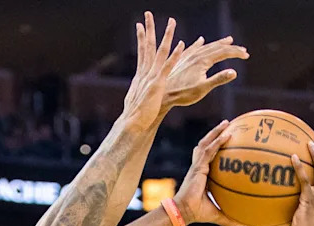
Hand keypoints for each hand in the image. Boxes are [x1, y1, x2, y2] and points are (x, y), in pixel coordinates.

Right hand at [121, 12, 185, 130]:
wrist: (132, 123)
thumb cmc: (135, 116)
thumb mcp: (138, 100)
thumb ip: (140, 92)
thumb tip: (138, 92)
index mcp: (141, 75)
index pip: (141, 52)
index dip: (141, 38)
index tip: (140, 25)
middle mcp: (145, 72)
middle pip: (147, 46)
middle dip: (148, 29)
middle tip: (147, 14)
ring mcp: (151, 77)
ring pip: (159, 52)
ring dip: (166, 36)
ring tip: (171, 22)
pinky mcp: (158, 84)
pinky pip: (168, 67)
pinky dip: (175, 55)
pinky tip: (181, 45)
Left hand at [158, 36, 247, 117]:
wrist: (163, 93)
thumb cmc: (183, 94)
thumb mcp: (203, 89)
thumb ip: (219, 79)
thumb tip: (234, 72)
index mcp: (203, 60)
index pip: (224, 52)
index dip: (236, 53)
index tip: (247, 55)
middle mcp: (196, 55)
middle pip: (217, 47)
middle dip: (231, 48)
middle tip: (243, 50)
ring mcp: (188, 56)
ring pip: (206, 46)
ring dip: (218, 43)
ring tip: (228, 40)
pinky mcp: (181, 60)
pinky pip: (193, 48)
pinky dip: (199, 44)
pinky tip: (200, 41)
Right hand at [174, 120, 242, 225]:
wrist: (185, 212)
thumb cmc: (198, 213)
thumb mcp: (217, 214)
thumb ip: (229, 217)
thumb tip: (243, 224)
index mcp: (202, 175)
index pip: (208, 157)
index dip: (216, 147)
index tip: (226, 141)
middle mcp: (199, 167)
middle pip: (206, 145)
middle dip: (215, 134)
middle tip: (227, 125)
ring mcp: (197, 165)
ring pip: (206, 143)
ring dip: (216, 132)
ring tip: (226, 123)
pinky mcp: (197, 167)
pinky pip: (208, 150)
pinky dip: (217, 141)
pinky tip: (227, 134)